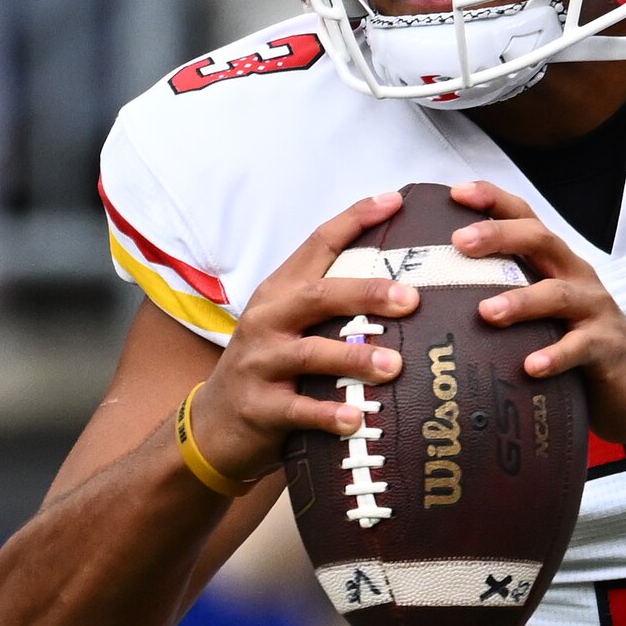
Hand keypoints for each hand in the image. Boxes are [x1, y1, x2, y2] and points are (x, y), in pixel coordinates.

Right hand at [183, 189, 422, 493]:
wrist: (214, 424)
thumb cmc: (269, 368)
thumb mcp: (290, 325)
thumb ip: (332, 305)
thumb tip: (405, 288)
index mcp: (280, 291)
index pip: (318, 243)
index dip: (355, 219)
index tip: (395, 201)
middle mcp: (268, 319)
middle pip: (319, 295)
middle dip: (366, 293)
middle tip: (410, 299)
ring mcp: (260, 362)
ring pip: (310, 353)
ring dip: (354, 358)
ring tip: (394, 366)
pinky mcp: (259, 407)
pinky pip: (298, 409)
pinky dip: (328, 414)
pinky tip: (356, 419)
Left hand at [441, 178, 625, 445]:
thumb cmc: (568, 340)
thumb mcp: (536, 310)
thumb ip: (495, 294)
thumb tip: (426, 295)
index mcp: (552, 262)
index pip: (524, 217)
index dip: (493, 200)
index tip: (455, 192)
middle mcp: (574, 275)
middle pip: (540, 240)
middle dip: (500, 236)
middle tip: (460, 242)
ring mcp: (594, 309)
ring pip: (558, 294)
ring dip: (521, 301)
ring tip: (487, 313)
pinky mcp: (606, 347)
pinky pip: (580, 347)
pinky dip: (555, 355)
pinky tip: (530, 366)